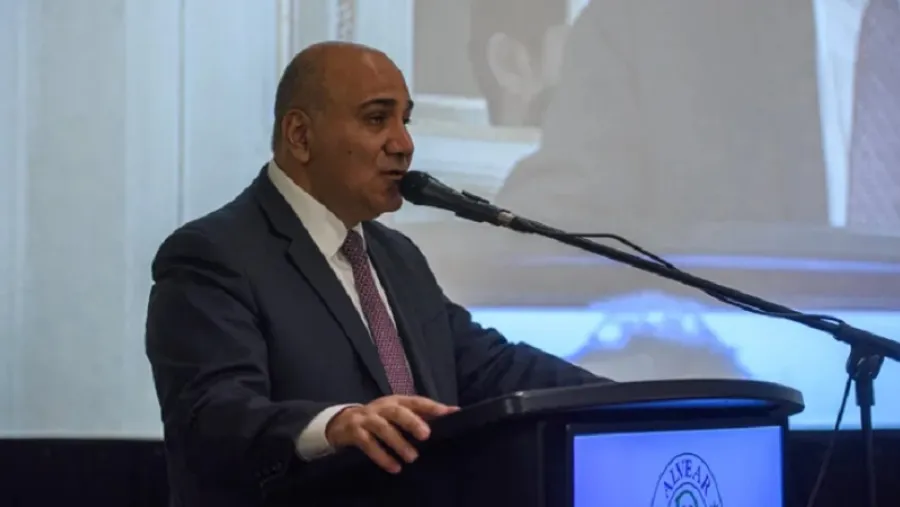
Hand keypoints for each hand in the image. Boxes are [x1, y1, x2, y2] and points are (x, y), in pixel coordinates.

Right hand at [324, 395, 459, 473]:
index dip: (431, 406)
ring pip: (382, 427)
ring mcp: (366, 418)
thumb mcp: (396, 414)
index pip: (415, 401)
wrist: (341, 423)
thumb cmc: (378, 419)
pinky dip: (381, 456)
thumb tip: (453, 412)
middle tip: (426, 435)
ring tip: (412, 458)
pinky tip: (394, 467)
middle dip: (412, 422)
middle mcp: (381, 407)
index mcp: (395, 401)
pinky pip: (368, 444)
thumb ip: (422, 414)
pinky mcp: (354, 432)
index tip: (448, 413)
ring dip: (398, 442)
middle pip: (397, 411)